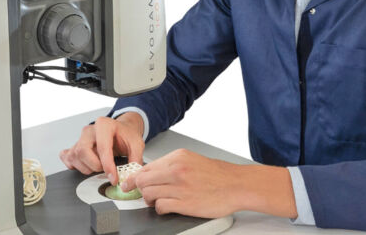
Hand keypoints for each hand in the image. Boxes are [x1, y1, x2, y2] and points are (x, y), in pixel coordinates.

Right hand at [59, 113, 143, 184]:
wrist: (121, 131)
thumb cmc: (126, 135)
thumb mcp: (137, 143)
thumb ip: (136, 158)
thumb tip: (131, 175)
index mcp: (104, 125)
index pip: (102, 147)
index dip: (108, 165)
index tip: (113, 178)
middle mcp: (90, 130)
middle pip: (83, 151)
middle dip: (94, 166)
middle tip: (105, 169)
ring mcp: (80, 138)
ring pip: (75, 156)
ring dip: (87, 168)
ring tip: (99, 166)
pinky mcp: (75, 146)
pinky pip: (67, 157)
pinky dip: (74, 165)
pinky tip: (85, 165)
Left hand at [121, 148, 239, 217]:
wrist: (236, 185)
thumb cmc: (217, 174)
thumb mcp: (192, 160)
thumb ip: (172, 165)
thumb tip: (152, 173)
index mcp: (178, 157)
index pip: (146, 166)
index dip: (135, 177)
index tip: (129, 182)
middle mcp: (176, 169)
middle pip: (143, 180)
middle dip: (139, 189)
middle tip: (139, 194)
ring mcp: (180, 186)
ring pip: (149, 193)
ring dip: (149, 200)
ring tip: (156, 201)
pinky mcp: (185, 203)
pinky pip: (160, 206)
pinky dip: (160, 208)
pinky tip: (166, 207)